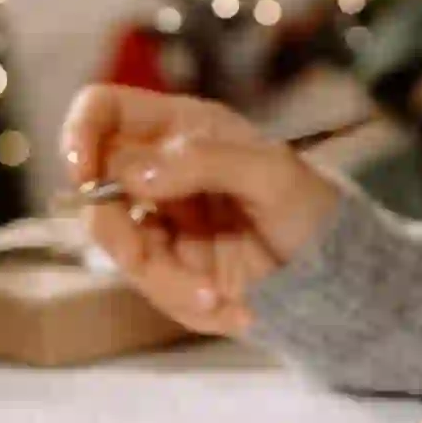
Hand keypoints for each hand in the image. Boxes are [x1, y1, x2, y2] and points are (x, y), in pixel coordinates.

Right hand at [59, 85, 341, 335]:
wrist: (340, 276)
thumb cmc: (312, 207)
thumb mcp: (271, 174)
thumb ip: (204, 161)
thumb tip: (133, 173)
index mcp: (180, 130)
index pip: (104, 111)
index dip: (81, 132)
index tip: (83, 170)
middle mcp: (161, 173)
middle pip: (96, 191)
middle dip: (116, 232)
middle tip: (144, 258)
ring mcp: (164, 224)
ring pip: (123, 251)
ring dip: (166, 282)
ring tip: (219, 300)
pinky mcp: (174, 271)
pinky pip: (157, 289)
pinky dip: (192, 306)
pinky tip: (239, 311)